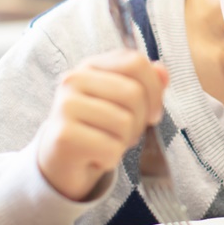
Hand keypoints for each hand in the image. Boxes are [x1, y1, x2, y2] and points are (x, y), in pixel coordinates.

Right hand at [37, 50, 168, 200]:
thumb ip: (145, 85)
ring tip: (107, 144)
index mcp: (91, 66)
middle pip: (133, 93)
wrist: (60, 162)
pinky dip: (111, 159)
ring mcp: (66, 106)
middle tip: (125, 134)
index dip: (154, 90)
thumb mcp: (122, 104)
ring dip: (124, 142)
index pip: (135, 62)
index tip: (152, 113)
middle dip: (139, 121)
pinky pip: (111, 148)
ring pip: (124, 123)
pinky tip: (96, 157)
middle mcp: (73, 80)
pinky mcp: (64, 136)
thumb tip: (163, 72)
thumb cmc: (96, 129)